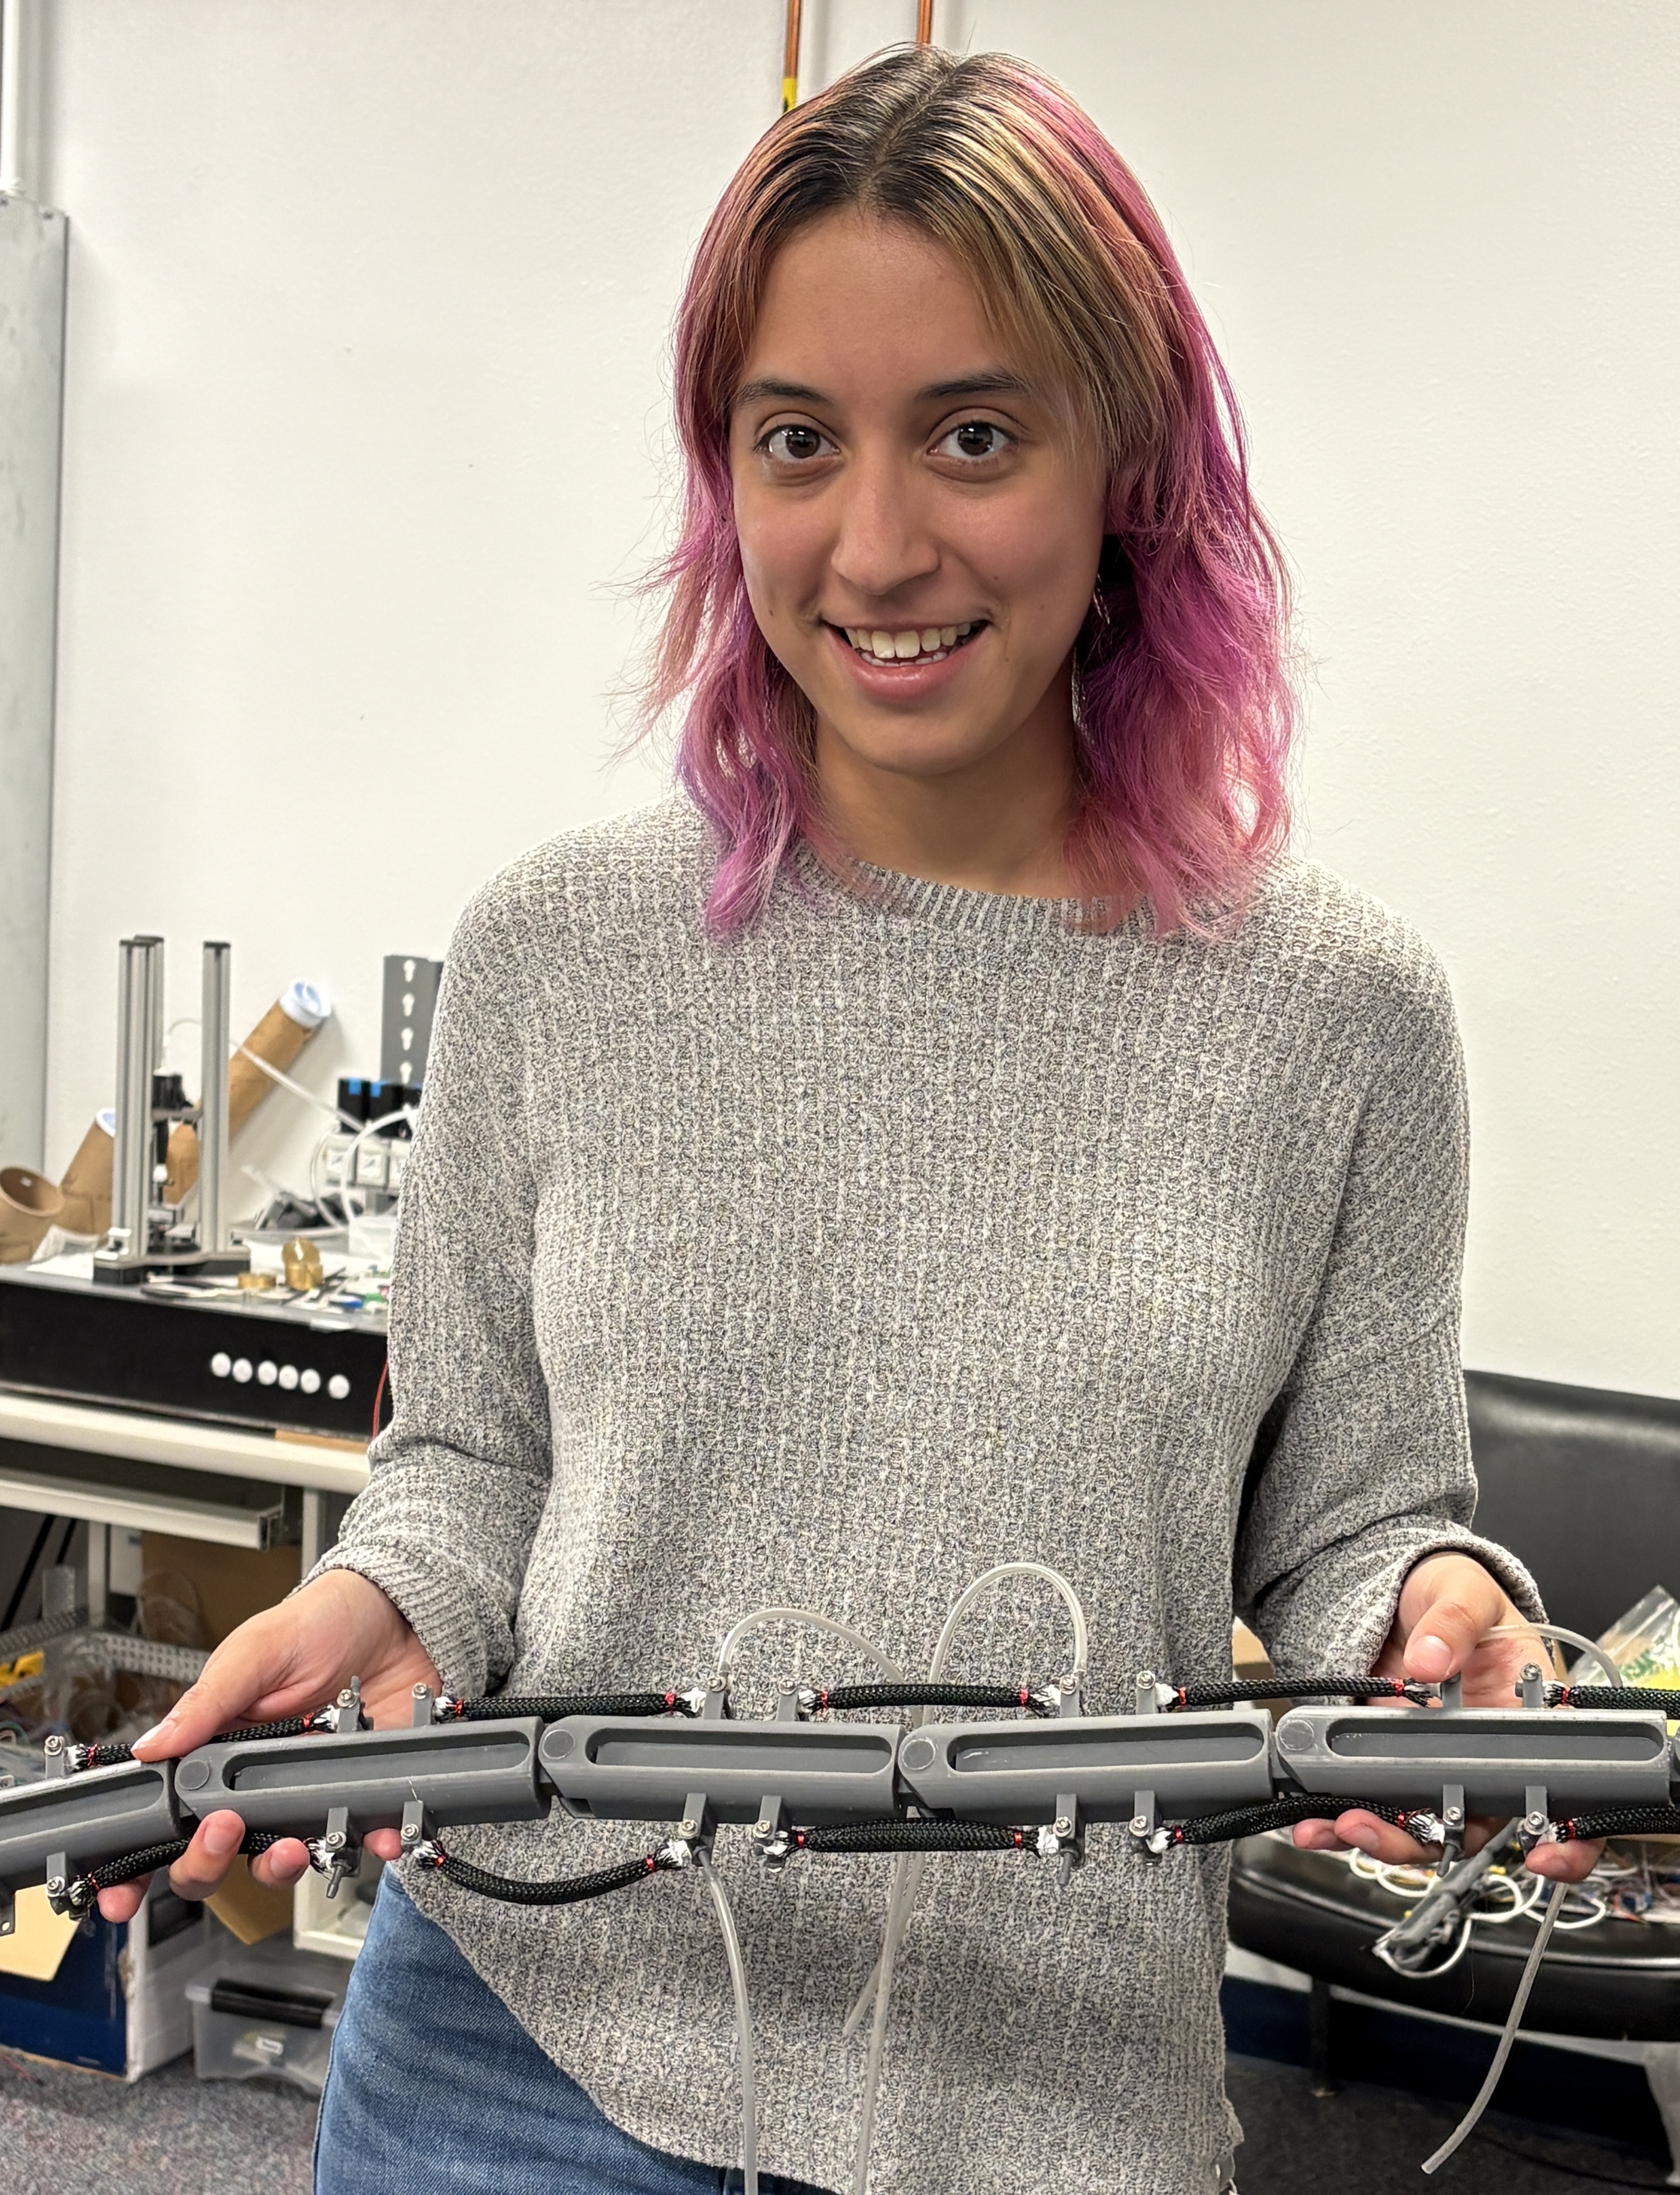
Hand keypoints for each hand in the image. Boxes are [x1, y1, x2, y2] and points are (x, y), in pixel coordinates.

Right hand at [96, 1569, 439, 1922]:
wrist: (394, 1616)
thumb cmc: (317, 1625)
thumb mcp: (256, 1652)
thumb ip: (208, 1703)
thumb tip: (152, 1747)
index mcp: (215, 1751)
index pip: (167, 1819)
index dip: (139, 1865)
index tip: (125, 1893)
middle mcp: (255, 1783)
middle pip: (215, 1855)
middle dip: (209, 1863)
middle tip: (226, 1831)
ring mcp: (305, 1794)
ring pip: (279, 1860)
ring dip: (282, 1866)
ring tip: (297, 1844)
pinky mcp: (355, 1793)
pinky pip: (356, 1836)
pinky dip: (367, 1843)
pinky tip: (376, 1834)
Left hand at [1291, 1551, 1602, 1882]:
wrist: (1403, 1589)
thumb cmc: (1456, 1592)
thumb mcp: (1466, 1591)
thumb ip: (1455, 1621)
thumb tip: (1432, 1661)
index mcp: (1529, 1722)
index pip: (1564, 1797)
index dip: (1567, 1843)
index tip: (1541, 1859)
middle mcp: (1488, 1758)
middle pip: (1474, 1829)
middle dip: (1423, 1842)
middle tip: (1372, 1830)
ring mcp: (1438, 1765)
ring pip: (1420, 1829)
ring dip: (1377, 1838)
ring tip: (1331, 1827)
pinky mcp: (1394, 1762)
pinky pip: (1376, 1803)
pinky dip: (1344, 1818)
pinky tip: (1313, 1820)